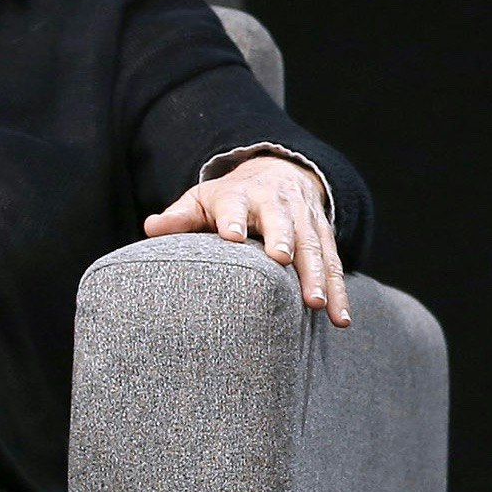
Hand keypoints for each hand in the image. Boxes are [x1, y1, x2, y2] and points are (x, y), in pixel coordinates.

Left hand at [144, 154, 349, 326]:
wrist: (280, 173)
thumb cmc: (232, 198)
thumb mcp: (204, 200)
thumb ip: (181, 216)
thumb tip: (151, 228)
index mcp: (241, 195)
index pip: (235, 205)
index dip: (233, 218)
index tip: (232, 235)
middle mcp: (276, 204)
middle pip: (281, 221)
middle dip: (284, 240)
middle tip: (283, 262)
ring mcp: (304, 219)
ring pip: (313, 246)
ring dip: (318, 274)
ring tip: (318, 304)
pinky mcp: (324, 235)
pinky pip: (334, 264)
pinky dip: (339, 291)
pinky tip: (341, 318)